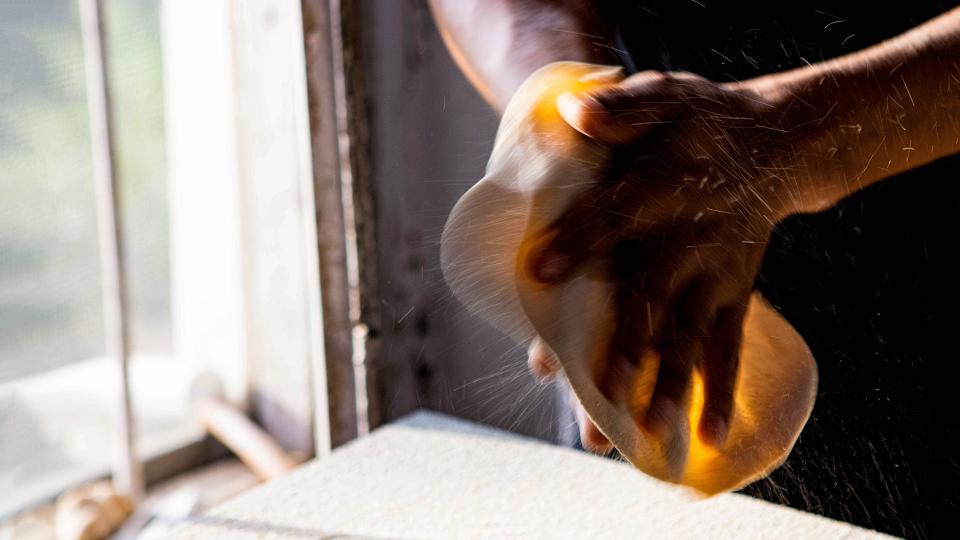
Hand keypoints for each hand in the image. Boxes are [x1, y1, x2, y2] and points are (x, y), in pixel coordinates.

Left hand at [526, 70, 804, 447]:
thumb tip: (575, 111)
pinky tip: (708, 437)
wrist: (773, 145)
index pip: (615, 213)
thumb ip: (623, 108)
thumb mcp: (664, 96)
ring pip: (687, 335)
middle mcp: (690, 239)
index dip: (580, 238)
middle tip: (603, 386)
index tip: (539, 270)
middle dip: (628, 341)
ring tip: (648, 428)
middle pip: (652, 294)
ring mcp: (714, 276)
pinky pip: (727, 350)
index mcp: (663, 187)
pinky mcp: (731, 298)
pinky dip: (720, 393)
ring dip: (669, 382)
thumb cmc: (700, 122)